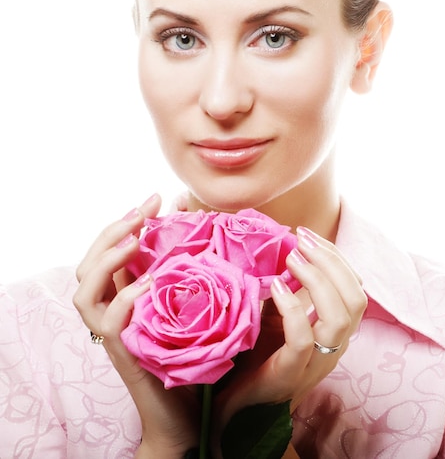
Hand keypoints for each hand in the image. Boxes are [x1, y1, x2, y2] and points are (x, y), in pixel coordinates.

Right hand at [73, 194, 199, 458]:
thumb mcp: (190, 299)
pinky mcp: (124, 355)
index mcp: (124, 296)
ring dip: (108, 260)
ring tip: (134, 241)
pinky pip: (111, 323)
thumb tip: (196, 215)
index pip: (108, 251)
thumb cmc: (190, 351)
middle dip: (113, 231)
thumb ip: (186, 262)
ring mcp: (113, 334)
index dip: (126, 221)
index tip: (155, 198)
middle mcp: (110, 313)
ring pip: (84, 293)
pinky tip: (150, 284)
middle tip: (143, 211)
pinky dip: (127, 298)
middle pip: (87, 265)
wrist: (187, 410)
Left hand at [212, 225, 366, 434]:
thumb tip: (287, 247)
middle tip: (301, 240)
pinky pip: (303, 339)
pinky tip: (276, 286)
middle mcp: (333, 347)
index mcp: (334, 330)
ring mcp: (315, 363)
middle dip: (332, 262)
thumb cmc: (259, 353)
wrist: (238, 402)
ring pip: (340, 319)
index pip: (355, 289)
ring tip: (291, 258)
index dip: (336, 258)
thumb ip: (289, 288)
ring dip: (318, 280)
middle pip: (356, 300)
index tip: (308, 235)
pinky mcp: (290, 374)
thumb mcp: (278, 314)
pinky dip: (293, 307)